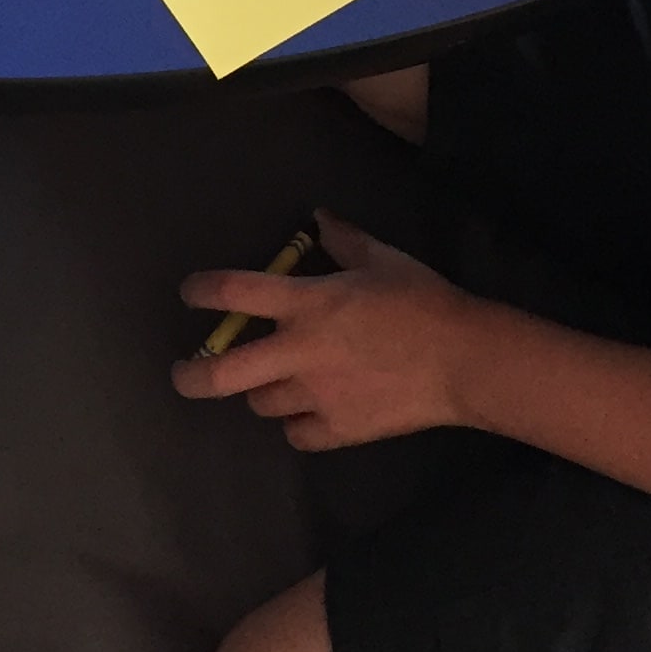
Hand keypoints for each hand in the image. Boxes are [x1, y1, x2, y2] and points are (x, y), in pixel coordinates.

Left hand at [171, 216, 484, 452]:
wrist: (464, 359)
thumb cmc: (422, 301)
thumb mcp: (382, 258)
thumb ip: (343, 239)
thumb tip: (320, 218)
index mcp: (306, 303)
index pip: (233, 292)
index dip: (201, 291)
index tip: (190, 293)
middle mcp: (298, 352)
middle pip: (221, 372)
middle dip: (191, 376)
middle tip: (185, 373)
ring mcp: (315, 396)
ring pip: (260, 404)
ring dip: (262, 391)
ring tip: (278, 383)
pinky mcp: (337, 431)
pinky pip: (296, 434)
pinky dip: (297, 424)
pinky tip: (311, 412)